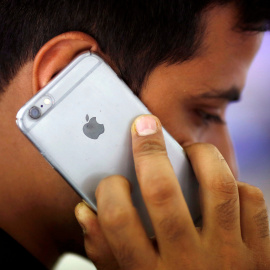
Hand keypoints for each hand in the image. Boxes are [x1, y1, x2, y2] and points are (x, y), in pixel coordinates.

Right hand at [75, 114, 269, 269]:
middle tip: (144, 125)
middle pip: (163, 192)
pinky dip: (237, 186)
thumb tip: (86, 211)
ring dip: (201, 156)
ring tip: (188, 149)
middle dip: (149, 150)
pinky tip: (221, 187)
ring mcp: (229, 258)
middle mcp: (188, 264)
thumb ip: (104, 250)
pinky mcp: (260, 254)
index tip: (110, 179)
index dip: (108, 190)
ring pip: (218, 186)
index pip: (118, 219)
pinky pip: (252, 202)